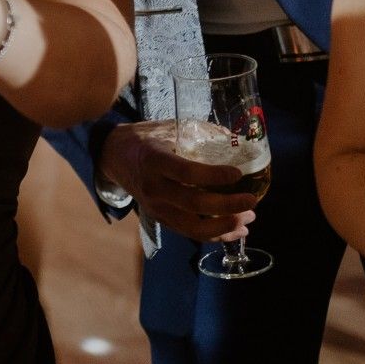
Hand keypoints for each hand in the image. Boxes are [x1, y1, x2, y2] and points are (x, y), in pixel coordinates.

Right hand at [99, 120, 256, 241]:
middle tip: (251, 201)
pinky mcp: (161, 219)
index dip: (214, 176)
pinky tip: (235, 230)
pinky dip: (215, 235)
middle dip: (228, 207)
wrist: (113, 157)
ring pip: (194, 228)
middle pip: (195, 205)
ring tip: (248, 219)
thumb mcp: (166, 128)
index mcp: (155, 161)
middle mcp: (154, 188)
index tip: (238, 174)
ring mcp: (156, 208)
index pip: (187, 173)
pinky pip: (190, 232)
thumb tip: (237, 139)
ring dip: (225, 227)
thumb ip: (198, 134)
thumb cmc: (144, 139)